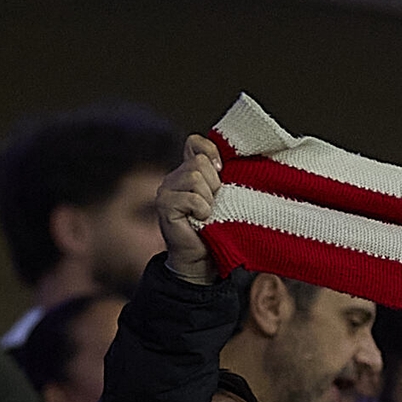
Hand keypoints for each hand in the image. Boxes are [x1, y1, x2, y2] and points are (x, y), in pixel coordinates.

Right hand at [159, 134, 224, 282]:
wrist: (203, 259)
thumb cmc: (218, 226)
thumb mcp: (225, 194)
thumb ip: (224, 173)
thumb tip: (236, 157)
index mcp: (188, 170)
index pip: (196, 143)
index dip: (212, 153)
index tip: (222, 172)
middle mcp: (174, 177)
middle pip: (200, 162)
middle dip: (215, 184)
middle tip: (215, 203)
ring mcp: (166, 190)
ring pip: (196, 177)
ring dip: (209, 199)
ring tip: (208, 213)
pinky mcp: (164, 205)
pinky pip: (192, 198)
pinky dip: (203, 210)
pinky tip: (202, 220)